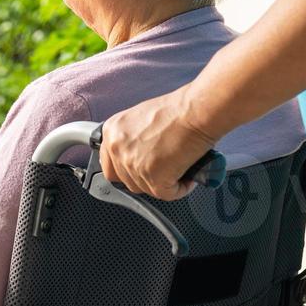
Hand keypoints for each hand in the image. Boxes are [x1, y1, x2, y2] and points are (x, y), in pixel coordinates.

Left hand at [99, 88, 216, 200]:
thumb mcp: (142, 119)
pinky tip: (188, 176)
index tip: (140, 170)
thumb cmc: (179, 111)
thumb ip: (132, 138)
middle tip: (165, 169)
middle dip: (147, 178)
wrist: (196, 111)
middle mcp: (118, 148)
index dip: (127, 171)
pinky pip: (167, 194)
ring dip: (165, 183)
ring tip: (180, 168)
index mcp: (113, 131)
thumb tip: (139, 154)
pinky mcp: (154, 178)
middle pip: (127, 181)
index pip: (109, 165)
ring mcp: (134, 165)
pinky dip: (180, 189)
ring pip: (147, 189)